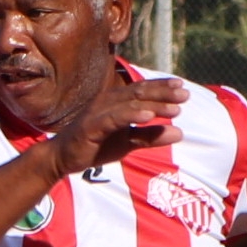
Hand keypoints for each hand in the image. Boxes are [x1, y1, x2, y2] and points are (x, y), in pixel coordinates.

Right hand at [49, 72, 191, 175]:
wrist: (61, 158)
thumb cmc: (94, 147)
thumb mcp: (128, 142)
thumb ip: (151, 137)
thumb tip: (180, 132)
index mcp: (116, 101)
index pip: (142, 90)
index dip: (163, 87)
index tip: (183, 88)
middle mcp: (107, 101)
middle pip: (139, 92)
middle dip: (163, 93)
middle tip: (185, 95)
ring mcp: (98, 112)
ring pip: (130, 104)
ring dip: (154, 104)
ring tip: (174, 109)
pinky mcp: (91, 126)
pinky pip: (115, 118)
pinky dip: (132, 115)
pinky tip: (149, 116)